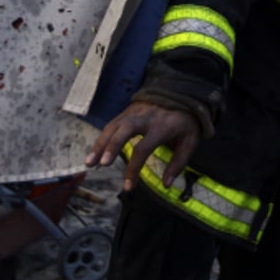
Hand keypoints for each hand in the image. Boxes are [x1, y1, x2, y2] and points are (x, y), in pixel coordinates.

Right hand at [85, 100, 200, 192]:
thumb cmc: (184, 121)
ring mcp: (133, 113)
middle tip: (101, 164)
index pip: (143, 148)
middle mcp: (144, 118)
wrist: (180, 92)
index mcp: (161, 126)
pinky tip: (95, 152)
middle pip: (123, 131)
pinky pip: (111, 125)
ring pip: (112, 127)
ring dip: (99, 144)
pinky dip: (101, 138)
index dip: (134, 169)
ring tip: (89, 162)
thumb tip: (166, 185)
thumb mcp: (190, 140)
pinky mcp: (126, 112)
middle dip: (111, 147)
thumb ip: (179, 163)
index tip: (128, 187)